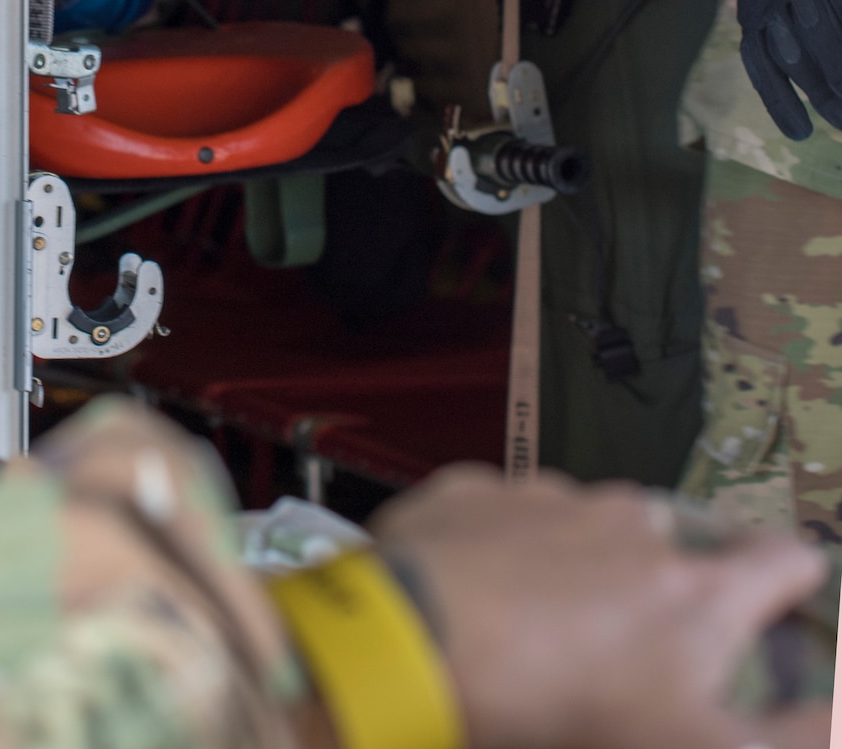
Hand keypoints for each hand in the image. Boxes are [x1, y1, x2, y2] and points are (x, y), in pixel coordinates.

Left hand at [372, 466, 826, 748]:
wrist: (413, 645)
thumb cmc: (561, 706)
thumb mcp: (696, 747)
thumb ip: (787, 737)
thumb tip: (832, 714)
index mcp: (697, 585)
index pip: (782, 559)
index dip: (789, 579)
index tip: (779, 598)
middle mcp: (632, 522)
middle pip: (673, 541)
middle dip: (660, 582)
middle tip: (620, 641)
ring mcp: (544, 496)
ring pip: (582, 523)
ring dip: (574, 561)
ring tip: (537, 623)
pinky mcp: (468, 491)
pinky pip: (499, 514)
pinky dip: (497, 547)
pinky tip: (475, 594)